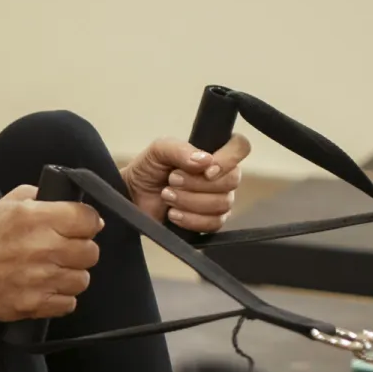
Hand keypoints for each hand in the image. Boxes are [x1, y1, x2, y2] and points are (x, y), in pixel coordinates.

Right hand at [0, 187, 102, 321]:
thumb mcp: (7, 203)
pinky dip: (60, 298)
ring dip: (70, 276)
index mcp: (37, 218)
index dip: (87, 224)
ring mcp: (40, 279)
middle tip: (61, 252)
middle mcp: (42, 247)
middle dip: (79, 251)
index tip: (78, 229)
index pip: (89, 219)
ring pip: (82, 280)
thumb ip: (43, 197)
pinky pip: (69, 303)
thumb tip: (74, 204)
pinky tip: (44, 288)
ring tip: (51, 272)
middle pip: (91, 252)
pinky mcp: (34, 304)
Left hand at [120, 134, 250, 232]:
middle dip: (197, 183)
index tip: (206, 170)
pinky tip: (173, 214)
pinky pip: (214, 224)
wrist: (132, 196)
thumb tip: (205, 161)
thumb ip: (180, 149)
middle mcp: (222, 176)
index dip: (228, 160)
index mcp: (214, 153)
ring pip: (223, 203)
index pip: (240, 147)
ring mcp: (218, 200)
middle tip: (171, 181)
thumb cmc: (148, 169)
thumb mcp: (159, 150)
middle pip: (232, 180)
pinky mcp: (209, 222)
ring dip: (190, 201)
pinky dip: (191, 219)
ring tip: (167, 196)